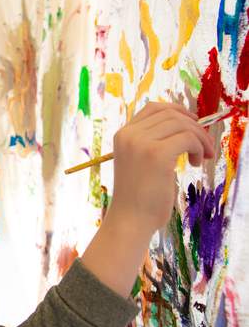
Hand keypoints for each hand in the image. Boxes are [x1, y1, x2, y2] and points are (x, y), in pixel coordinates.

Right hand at [110, 102, 213, 233]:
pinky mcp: (157, 154)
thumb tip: (186, 123)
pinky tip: (195, 163)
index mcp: (122, 134)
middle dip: (193, 126)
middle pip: (170, 114)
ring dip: (199, 138)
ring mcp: (141, 143)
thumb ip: (151, 141)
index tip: (192, 122)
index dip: (176, 110)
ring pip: (182, 124)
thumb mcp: (139, 160)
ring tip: (199, 157)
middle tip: (204, 146)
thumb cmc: (138, 195)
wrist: (130, 219)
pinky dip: (199, 148)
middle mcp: (129, 134)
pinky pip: (188, 138)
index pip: (153, 108)